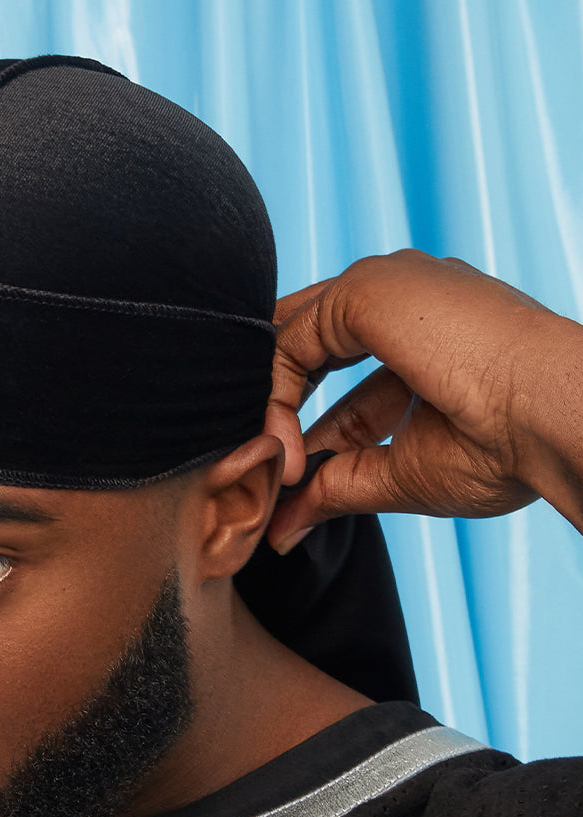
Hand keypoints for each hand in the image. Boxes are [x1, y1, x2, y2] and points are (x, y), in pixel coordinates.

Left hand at [264, 249, 582, 550]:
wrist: (552, 421)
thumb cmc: (506, 447)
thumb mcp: (399, 473)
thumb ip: (333, 488)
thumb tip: (281, 531)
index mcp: (423, 332)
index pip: (332, 362)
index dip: (297, 415)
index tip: (289, 473)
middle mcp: (403, 297)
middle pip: (305, 342)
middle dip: (275, 403)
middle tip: (263, 459)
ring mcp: (386, 285)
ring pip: (290, 341)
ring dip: (272, 409)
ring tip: (275, 465)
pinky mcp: (366, 288)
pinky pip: (288, 339)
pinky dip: (274, 397)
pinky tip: (283, 445)